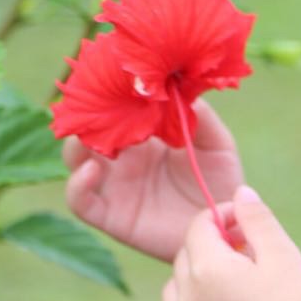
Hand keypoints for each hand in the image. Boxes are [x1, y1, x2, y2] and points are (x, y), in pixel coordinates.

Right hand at [63, 99, 242, 262]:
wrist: (224, 227)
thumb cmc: (220, 181)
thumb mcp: (216, 142)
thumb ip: (199, 115)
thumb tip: (177, 86)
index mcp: (146, 133)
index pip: (117, 106)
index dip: (110, 91)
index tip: (111, 74)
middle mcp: (124, 156)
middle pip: (88, 128)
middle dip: (86, 113)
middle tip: (91, 101)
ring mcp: (114, 184)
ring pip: (76, 159)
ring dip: (76, 144)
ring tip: (91, 136)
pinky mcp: (111, 215)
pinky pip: (80, 201)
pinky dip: (77, 184)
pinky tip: (92, 170)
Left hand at [161, 187, 300, 300]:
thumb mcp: (284, 256)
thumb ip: (258, 219)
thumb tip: (240, 193)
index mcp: (208, 269)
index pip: (200, 225)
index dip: (223, 214)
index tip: (247, 219)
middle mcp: (186, 300)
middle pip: (185, 254)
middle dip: (211, 243)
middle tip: (248, 247)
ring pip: (173, 291)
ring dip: (194, 277)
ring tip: (230, 279)